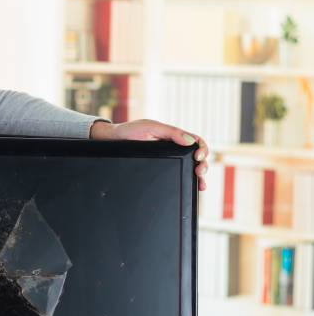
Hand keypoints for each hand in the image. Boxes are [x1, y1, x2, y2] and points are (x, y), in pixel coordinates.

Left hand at [91, 119, 208, 191]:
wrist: (112, 141)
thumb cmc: (129, 132)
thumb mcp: (149, 128)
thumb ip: (170, 132)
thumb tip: (189, 141)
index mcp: (173, 136)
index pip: (196, 141)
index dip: (202, 149)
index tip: (197, 157)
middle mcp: (173, 148)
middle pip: (196, 157)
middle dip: (203, 165)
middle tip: (199, 172)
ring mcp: (167, 158)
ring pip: (188, 167)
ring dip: (198, 175)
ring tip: (200, 184)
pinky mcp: (160, 167)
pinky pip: (176, 174)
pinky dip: (186, 180)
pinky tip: (191, 187)